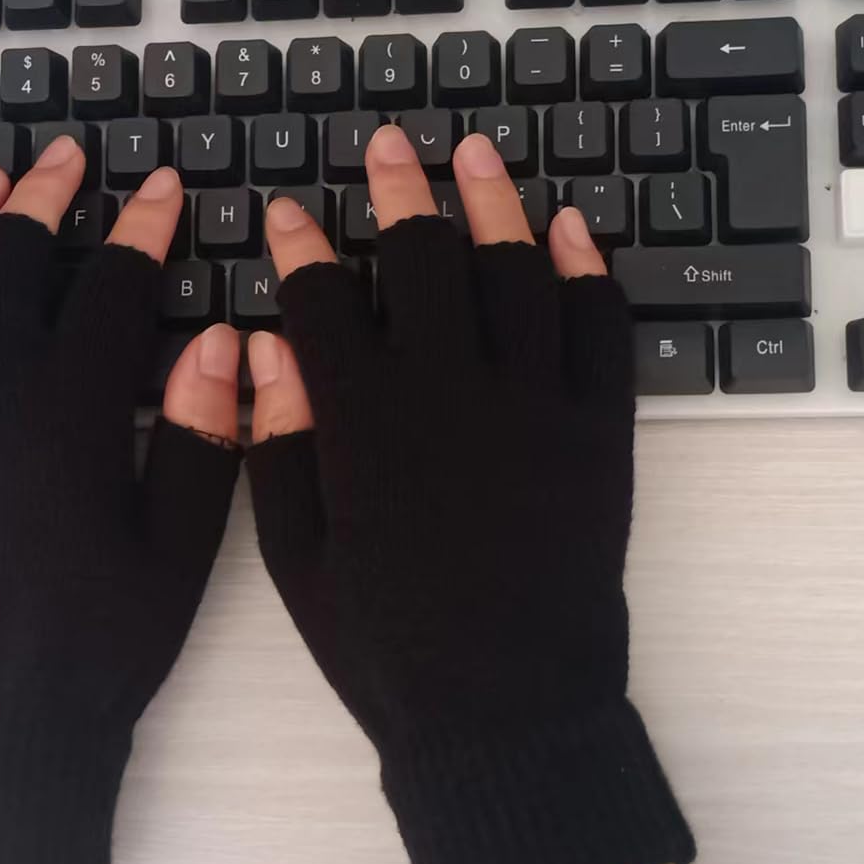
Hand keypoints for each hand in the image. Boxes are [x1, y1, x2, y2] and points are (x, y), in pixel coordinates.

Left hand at [0, 139, 240, 863]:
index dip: (145, 229)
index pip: (111, 289)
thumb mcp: (178, 551)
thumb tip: (222, 337)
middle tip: (68, 158)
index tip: (166, 189)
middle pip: (11, 265)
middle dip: (46, 199)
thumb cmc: (95, 641)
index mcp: (67, 417)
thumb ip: (201, 437)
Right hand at [245, 126, 693, 863]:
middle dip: (396, 192)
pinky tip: (568, 229)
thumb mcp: (298, 557)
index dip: (298, 248)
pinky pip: (601, 331)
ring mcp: (536, 406)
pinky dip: (587, 272)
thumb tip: (262, 347)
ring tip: (473, 153)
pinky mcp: (600, 434)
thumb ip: (276, 443)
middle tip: (386, 147)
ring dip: (491, 202)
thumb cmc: (387, 647)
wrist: (506, 717)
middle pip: (423, 259)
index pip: (321, 302)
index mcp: (366, 424)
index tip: (286, 214)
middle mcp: (451, 393)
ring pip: (515, 272)